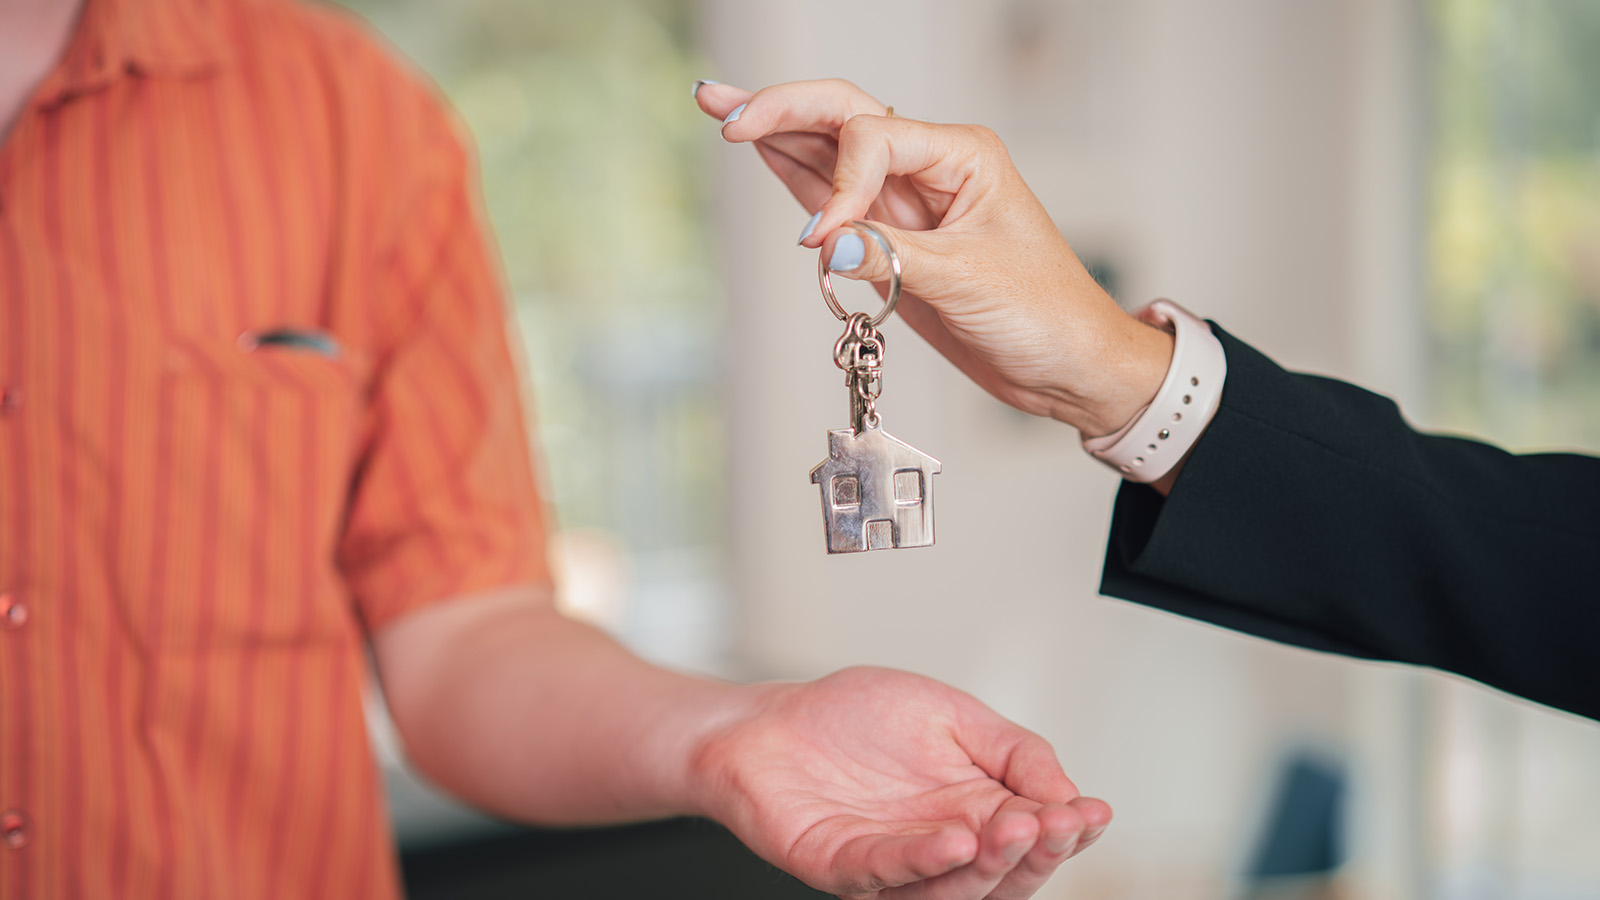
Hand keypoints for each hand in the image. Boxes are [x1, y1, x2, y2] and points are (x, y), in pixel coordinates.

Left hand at [690, 667, 1110, 899]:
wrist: (766, 722)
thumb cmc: (849, 718)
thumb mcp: (951, 714)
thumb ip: (1012, 749)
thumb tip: (1068, 789)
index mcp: (971, 812)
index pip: (1033, 836)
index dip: (1068, 829)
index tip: (1093, 811)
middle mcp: (937, 847)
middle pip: (1004, 873)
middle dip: (1040, 850)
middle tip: (1063, 822)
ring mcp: (891, 865)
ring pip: (954, 886)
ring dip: (992, 865)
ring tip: (1021, 829)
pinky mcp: (841, 867)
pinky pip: (887, 871)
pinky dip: (924, 861)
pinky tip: (958, 842)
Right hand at [695, 79, 1171, 438]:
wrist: (1066, 366)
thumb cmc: (1045, 314)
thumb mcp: (970, 282)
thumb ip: (894, 257)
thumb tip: (827, 241)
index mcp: (963, 155)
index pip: (874, 140)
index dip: (840, 186)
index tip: (825, 242)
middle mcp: (931, 167)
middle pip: (843, 118)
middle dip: (782, 110)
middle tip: (724, 110)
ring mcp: (907, 204)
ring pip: (830, 154)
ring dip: (775, 133)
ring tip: (718, 109)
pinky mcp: (892, 242)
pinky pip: (834, 201)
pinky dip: (794, 180)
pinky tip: (760, 152)